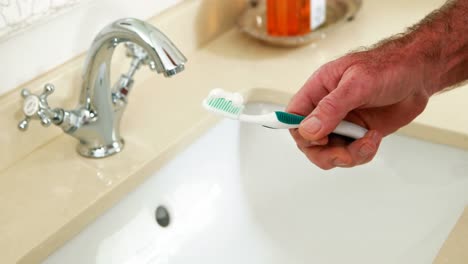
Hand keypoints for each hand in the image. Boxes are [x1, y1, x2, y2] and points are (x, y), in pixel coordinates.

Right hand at [286, 47, 434, 168]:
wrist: (419, 74)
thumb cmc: (388, 67)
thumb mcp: (357, 84)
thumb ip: (331, 108)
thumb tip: (308, 129)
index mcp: (318, 90)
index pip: (294, 116)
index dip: (301, 132)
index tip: (318, 138)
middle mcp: (326, 109)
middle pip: (309, 142)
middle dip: (326, 153)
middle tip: (344, 153)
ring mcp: (342, 123)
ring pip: (329, 152)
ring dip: (348, 155)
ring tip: (367, 141)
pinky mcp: (358, 134)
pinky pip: (350, 154)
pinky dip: (361, 153)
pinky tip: (374, 138)